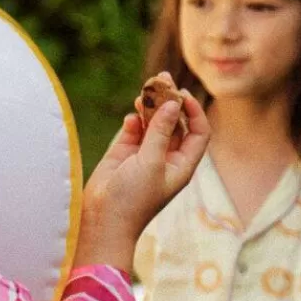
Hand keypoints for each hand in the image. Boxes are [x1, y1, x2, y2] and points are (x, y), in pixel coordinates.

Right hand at [73, 91, 211, 275]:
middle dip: (170, 100)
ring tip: (146, 87)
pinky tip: (131, 117)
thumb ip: (161, 131)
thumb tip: (172, 103)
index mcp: (181, 165)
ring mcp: (145, 155)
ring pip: (153, 122)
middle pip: (175, 122)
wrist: (102, 221)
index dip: (195, 111)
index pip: (198, 132)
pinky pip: (134, 129)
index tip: (182, 96)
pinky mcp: (124, 154)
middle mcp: (166, 158)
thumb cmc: (132, 199)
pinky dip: (134, 120)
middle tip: (162, 79)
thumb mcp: (151, 163)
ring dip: (151, 105)